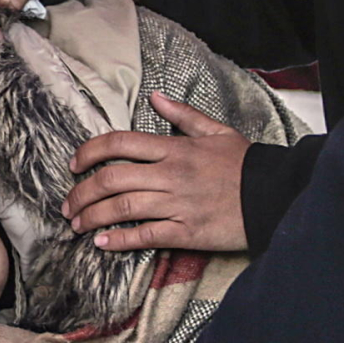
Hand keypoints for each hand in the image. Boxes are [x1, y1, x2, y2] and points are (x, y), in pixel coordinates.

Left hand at [62, 92, 250, 251]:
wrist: (275, 196)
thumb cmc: (246, 164)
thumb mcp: (217, 131)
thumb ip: (182, 115)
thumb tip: (154, 98)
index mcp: (174, 148)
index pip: (119, 144)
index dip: (89, 152)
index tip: (74, 164)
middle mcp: (170, 175)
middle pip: (111, 180)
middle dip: (81, 193)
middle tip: (68, 204)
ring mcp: (176, 205)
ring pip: (121, 209)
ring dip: (92, 218)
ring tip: (78, 225)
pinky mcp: (186, 232)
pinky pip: (144, 236)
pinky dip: (118, 241)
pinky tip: (102, 244)